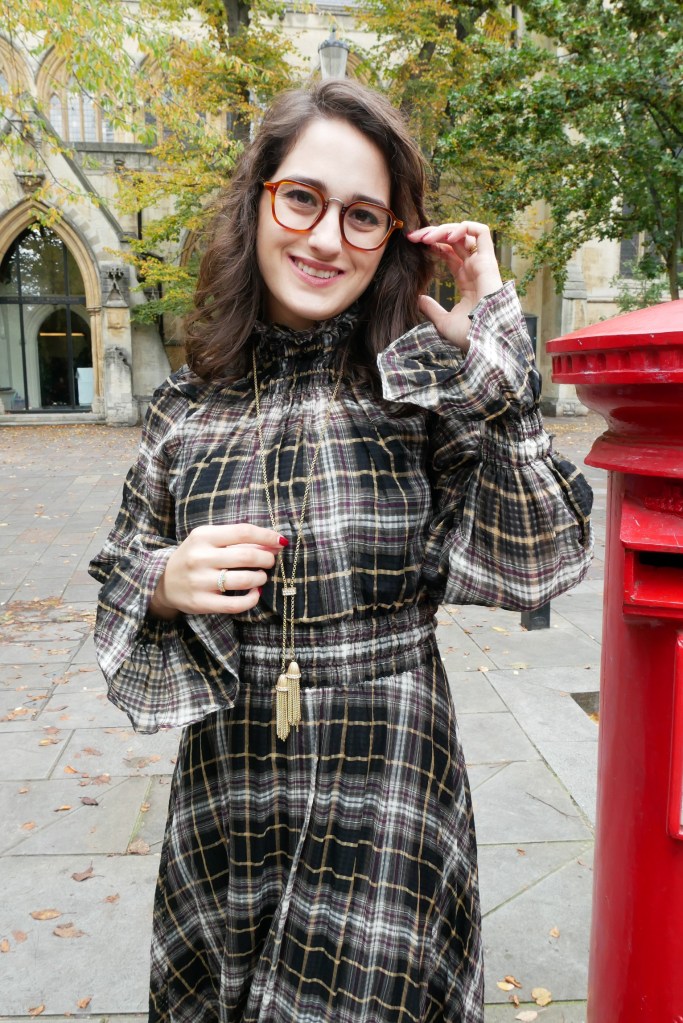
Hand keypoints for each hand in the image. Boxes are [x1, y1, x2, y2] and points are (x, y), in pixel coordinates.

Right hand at [150, 523, 285, 619]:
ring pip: (244, 580)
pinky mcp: (201, 603)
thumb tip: (273, 544)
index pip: (243, 532)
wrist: (163, 581)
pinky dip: (251, 599)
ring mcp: (200, 581)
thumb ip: (236, 540)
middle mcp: (200, 557)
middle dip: (266, 559)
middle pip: (246, 556)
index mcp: (203, 536)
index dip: (266, 536)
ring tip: (261, 577)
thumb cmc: (194, 556)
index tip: (280, 542)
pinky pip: (235, 604)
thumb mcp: (208, 540)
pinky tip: (254, 594)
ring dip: (260, 578)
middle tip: (270, 562)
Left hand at [407, 221, 502, 350]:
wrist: (484, 341)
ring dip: (444, 229)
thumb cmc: (468, 336)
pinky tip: (447, 236)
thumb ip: (432, 309)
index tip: (414, 244)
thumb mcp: (443, 322)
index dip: (433, 245)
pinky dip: (463, 228)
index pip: (449, 254)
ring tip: (426, 237)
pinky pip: (481, 232)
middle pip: (454, 241)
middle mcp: (475, 270)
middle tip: (414, 237)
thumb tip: (419, 298)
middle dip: (433, 234)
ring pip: (465, 233)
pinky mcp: (488, 261)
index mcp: (466, 281)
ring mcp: (482, 264)